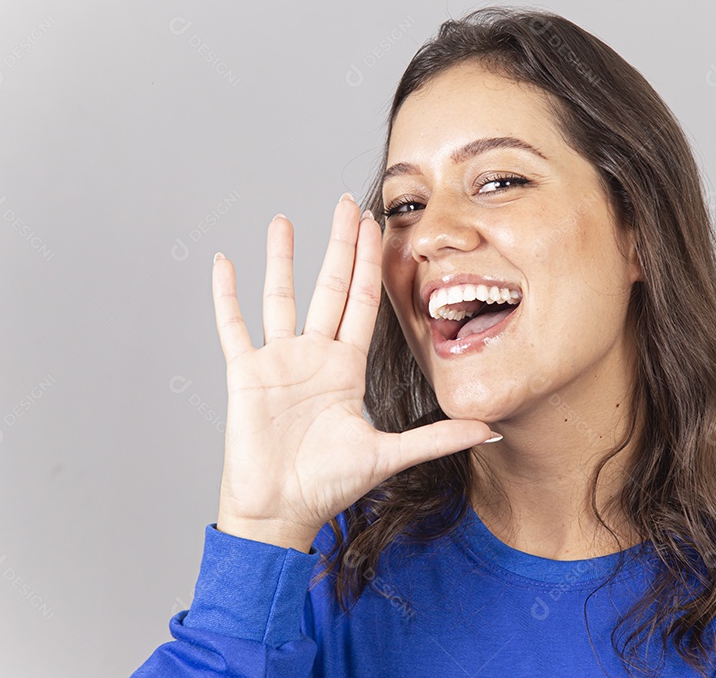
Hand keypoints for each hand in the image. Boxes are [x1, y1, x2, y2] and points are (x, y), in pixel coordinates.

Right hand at [210, 194, 498, 551]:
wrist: (281, 512)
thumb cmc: (329, 486)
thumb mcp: (389, 455)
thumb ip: (438, 438)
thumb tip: (490, 430)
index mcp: (347, 368)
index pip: (364, 302)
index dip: (373, 263)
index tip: (378, 227)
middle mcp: (314, 356)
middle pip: (329, 287)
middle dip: (340, 245)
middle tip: (346, 204)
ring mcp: (279, 361)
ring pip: (280, 297)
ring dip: (283, 259)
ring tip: (284, 220)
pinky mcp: (246, 374)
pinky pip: (234, 325)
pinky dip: (227, 295)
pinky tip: (225, 262)